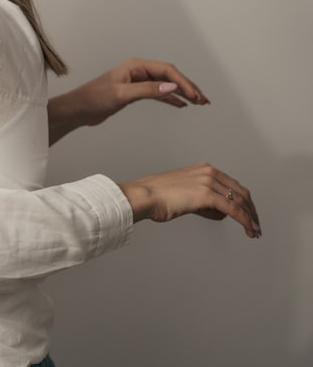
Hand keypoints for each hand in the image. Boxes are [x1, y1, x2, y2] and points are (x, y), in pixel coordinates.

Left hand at [48, 58, 208, 143]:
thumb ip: (146, 91)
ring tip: (198, 102)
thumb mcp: (121, 94)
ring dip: (182, 93)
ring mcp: (136, 81)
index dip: (183, 82)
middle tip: (203, 100)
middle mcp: (137, 71)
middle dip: (188, 87)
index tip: (194, 96)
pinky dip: (170, 98)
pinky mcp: (134, 92)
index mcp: (135, 66)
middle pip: (169, 76)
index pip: (166, 70)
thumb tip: (171, 87)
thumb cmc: (93, 98)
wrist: (78, 109)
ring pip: (165, 85)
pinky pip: (158, 93)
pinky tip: (181, 105)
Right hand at [119, 162, 260, 237]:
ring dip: (250, 218)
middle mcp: (209, 172)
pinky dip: (244, 220)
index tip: (248, 214)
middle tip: (255, 225)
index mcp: (203, 169)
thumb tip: (218, 212)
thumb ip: (203, 200)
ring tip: (253, 231)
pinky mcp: (207, 195)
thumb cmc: (156, 197)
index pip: (232, 185)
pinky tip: (249, 230)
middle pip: (241, 192)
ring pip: (240, 201)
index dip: (244, 202)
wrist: (144, 196)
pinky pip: (233, 209)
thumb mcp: (184, 194)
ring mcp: (208, 182)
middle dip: (251, 211)